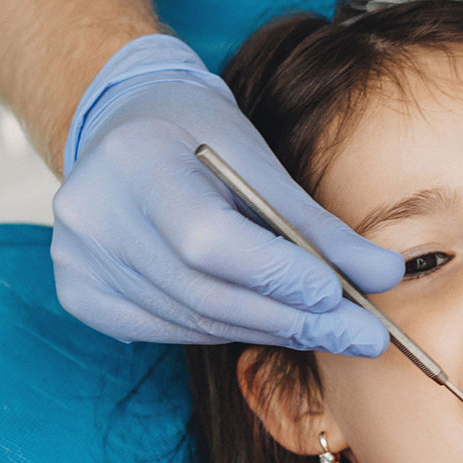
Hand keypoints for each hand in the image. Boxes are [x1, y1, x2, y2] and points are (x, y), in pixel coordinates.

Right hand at [50, 35, 403, 351]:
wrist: (124, 126)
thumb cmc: (197, 135)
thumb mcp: (258, 160)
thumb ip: (317, 225)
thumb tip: (385, 278)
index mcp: (134, 161)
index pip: (210, 241)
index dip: (278, 276)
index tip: (342, 298)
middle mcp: (93, 215)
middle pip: (205, 293)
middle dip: (293, 318)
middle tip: (362, 336)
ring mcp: (78, 259)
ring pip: (194, 321)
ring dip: (268, 330)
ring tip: (328, 330)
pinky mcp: (79, 293)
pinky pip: (169, 330)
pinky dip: (226, 329)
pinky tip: (267, 321)